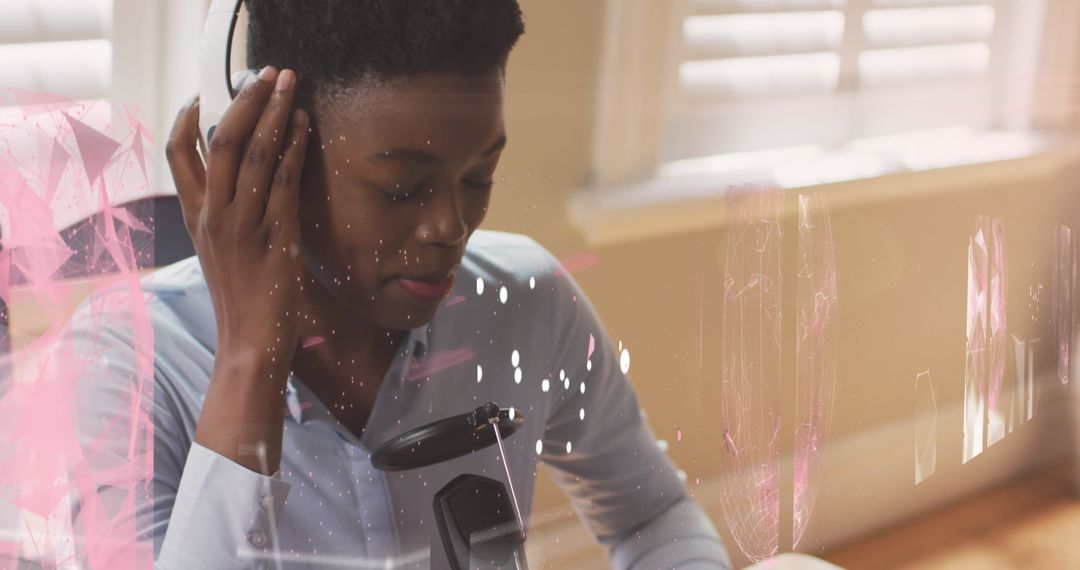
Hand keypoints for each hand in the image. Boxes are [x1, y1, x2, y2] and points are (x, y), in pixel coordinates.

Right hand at [166, 67, 308, 370]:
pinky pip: (283, 180)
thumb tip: (239, 179)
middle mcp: (213, 216)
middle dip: (243, 99)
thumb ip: (223, 213)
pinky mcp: (275, 237)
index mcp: (196, 217)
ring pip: (253, 152)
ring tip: (288, 84)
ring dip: (273, 111)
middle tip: (263, 73)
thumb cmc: (244, 298)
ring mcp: (242, 225)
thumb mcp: (221, 250)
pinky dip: (294, 146)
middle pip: (219, 140)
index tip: (206, 91)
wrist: (251, 344)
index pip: (179, 153)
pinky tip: (304, 125)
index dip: (188, 116)